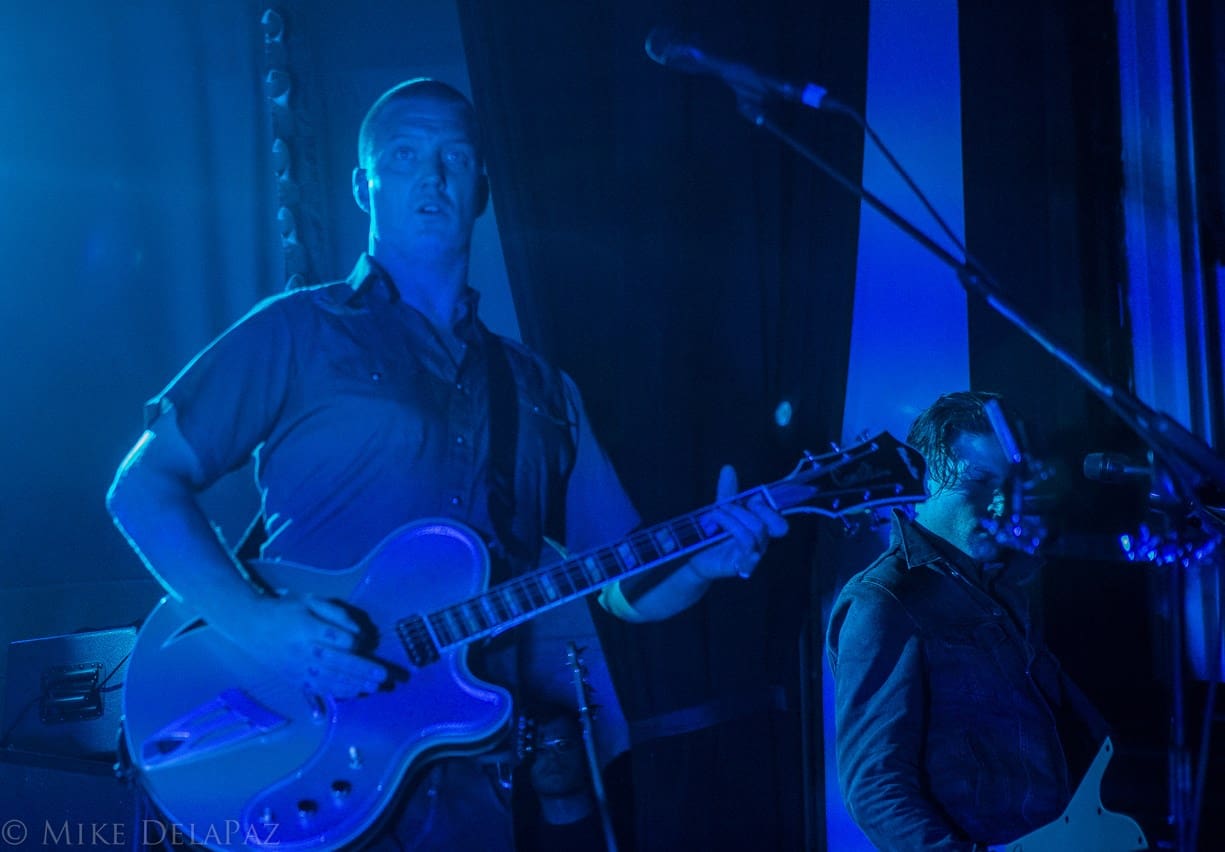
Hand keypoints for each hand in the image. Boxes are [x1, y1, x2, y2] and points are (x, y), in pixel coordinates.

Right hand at [218, 593, 386, 698]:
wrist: (251, 626)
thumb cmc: (286, 610)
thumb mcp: (310, 601)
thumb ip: (336, 613)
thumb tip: (359, 633)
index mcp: (308, 628)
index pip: (340, 639)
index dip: (358, 643)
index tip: (369, 643)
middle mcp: (304, 651)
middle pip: (339, 662)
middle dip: (363, 670)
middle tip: (384, 676)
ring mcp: (299, 668)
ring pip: (331, 679)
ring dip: (354, 684)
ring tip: (374, 687)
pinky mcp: (295, 679)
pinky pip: (319, 688)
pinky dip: (338, 691)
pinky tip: (354, 692)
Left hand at [688, 465, 788, 580]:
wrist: (698, 558)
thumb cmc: (714, 536)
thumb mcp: (721, 511)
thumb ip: (727, 492)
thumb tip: (728, 468)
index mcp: (761, 527)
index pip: (779, 518)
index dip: (769, 506)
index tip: (752, 498)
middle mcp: (762, 541)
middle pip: (774, 525)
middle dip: (756, 510)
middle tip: (731, 505)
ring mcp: (754, 554)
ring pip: (756, 533)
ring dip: (733, 519)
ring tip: (715, 514)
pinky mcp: (743, 566)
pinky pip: (750, 554)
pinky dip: (739, 539)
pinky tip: (725, 534)